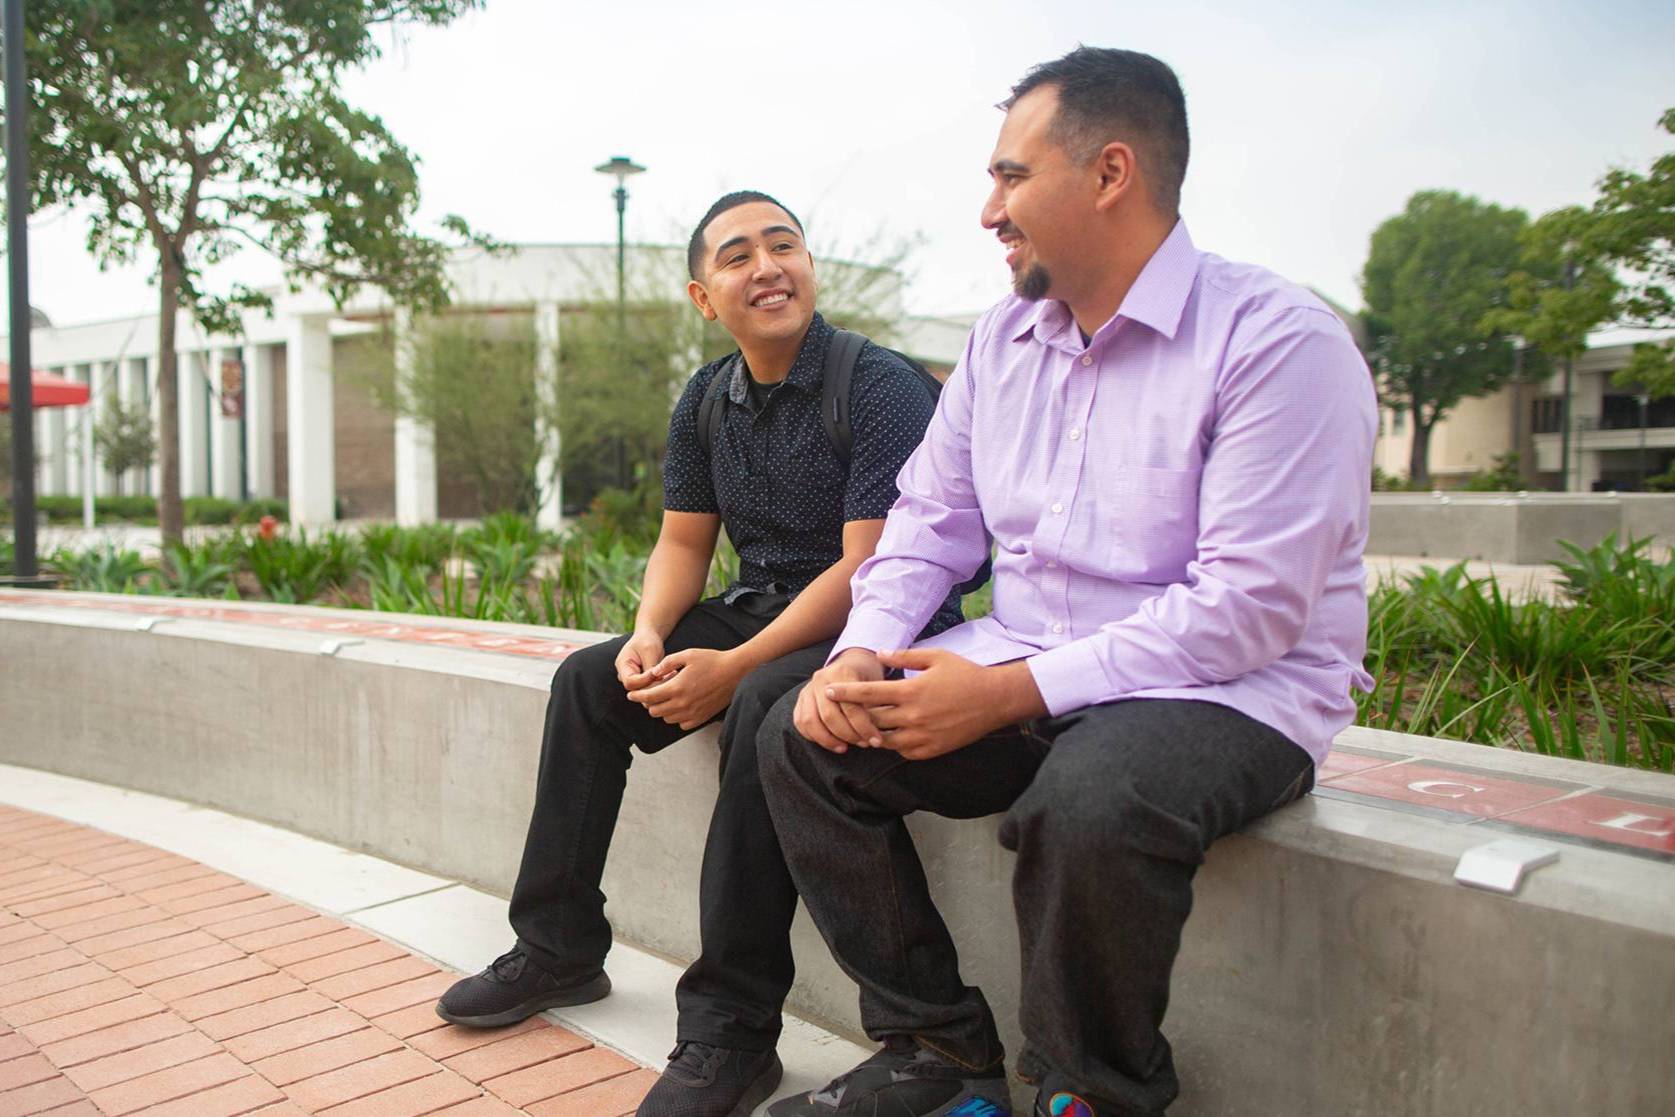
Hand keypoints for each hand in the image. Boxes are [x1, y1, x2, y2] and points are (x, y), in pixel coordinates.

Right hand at [615, 629, 666, 691]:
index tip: (657, 671)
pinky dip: (661, 683)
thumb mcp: (649, 650)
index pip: (630, 682)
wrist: (648, 636)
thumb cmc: (647, 640)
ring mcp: (633, 679)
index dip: (644, 680)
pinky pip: (650, 687)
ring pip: (645, 690)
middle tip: (669, 675)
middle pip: (637, 689)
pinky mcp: (642, 681)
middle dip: (653, 684)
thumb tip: (656, 680)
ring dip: (659, 684)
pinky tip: (671, 674)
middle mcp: (625, 675)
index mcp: (622, 665)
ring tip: (672, 674)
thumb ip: (650, 666)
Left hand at [626, 647, 747, 730]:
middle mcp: (682, 703)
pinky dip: (676, 717)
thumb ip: (667, 663)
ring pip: (666, 719)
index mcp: (676, 687)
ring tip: (666, 698)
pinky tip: (679, 706)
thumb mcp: (687, 655)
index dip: (636, 696)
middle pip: (654, 711)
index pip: (648, 697)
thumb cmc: (712, 660)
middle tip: (650, 694)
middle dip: (649, 703)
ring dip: (662, 710)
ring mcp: (692, 713)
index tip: (631, 694)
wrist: (735, 672)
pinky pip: (681, 724)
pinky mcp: (701, 718)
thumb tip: (653, 672)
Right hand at [793, 649, 886, 753]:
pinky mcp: (801, 698)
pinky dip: (813, 736)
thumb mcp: (877, 685)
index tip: (876, 741)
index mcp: (842, 672)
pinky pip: (800, 721)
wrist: (854, 662)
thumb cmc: (868, 677)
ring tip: (844, 747)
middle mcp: (821, 678)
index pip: (851, 707)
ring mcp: (808, 688)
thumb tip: (875, 736)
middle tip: (863, 744)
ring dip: (828, 739)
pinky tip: (831, 743)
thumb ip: (876, 705)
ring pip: (810, 720)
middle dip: (847, 735)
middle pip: (829, 715)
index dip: (864, 728)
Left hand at [823, 649, 1041, 760]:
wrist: (995, 700)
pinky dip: (893, 745)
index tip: (827, 690)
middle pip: (870, 720)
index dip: (844, 693)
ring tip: (864, 725)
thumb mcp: (935, 657)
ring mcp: (922, 736)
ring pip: (883, 740)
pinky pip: (902, 752)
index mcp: (911, 691)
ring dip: (871, 733)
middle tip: (843, 710)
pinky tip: (891, 736)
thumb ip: (904, 656)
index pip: (867, 694)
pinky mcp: (931, 750)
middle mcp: (912, 716)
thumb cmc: (965, 674)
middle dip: (854, 715)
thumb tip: (879, 654)